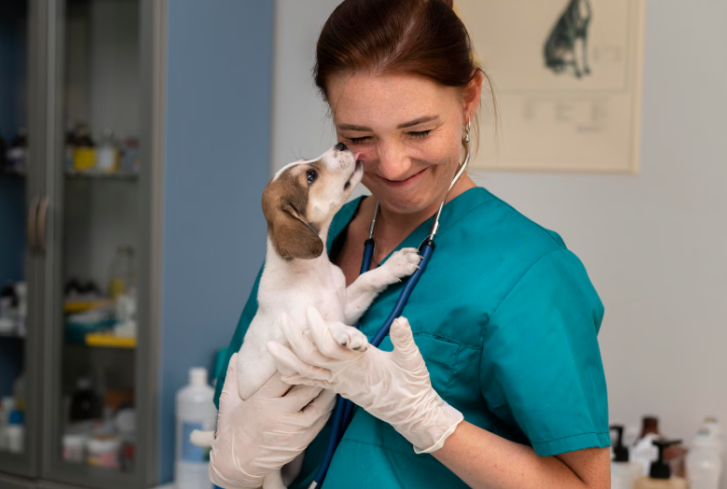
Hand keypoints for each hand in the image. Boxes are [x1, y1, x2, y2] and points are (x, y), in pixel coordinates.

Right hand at [209, 352, 335, 487]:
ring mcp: (293, 429)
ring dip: (326, 389)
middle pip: (306, 386)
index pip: (284, 374)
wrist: (236, 467)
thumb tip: (235, 355)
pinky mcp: (301, 441)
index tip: (300, 351)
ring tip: (330, 376)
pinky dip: (327, 407)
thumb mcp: (228, 403)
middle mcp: (279, 414)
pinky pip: (321, 420)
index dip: (294, 361)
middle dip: (315, 373)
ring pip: (319, 403)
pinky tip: (328, 397)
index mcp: (261, 401)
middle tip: (323, 361)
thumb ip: (232, 377)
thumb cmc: (231, 433)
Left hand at [267, 307, 463, 453]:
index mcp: (359, 364)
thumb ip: (404, 341)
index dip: (318, 329)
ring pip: (306, 372)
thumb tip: (401, 320)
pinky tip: (281, 370)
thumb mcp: (413, 360)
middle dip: (294, 338)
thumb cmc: (412, 384)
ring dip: (287, 358)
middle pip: (311, 357)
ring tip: (270, 344)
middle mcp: (344, 375)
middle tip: (282, 318)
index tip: (309, 310)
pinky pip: (311, 384)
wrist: (410, 412)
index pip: (331, 346)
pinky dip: (295, 376)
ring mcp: (339, 384)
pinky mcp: (338, 388)